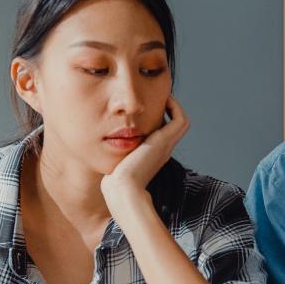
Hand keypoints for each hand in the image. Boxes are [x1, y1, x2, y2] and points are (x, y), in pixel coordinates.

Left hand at [100, 95, 189, 211]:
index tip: (145, 109)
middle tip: (155, 98)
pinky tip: (161, 100)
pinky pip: (180, 119)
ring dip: (173, 107)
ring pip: (181, 121)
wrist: (124, 187)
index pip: (163, 133)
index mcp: (154, 155)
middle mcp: (164, 149)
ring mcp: (167, 145)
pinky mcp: (166, 140)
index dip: (158, 119)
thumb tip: (104, 145)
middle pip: (174, 126)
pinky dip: (175, 107)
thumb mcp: (117, 162)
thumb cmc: (116, 180)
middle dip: (166, 110)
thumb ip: (114, 153)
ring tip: (160, 96)